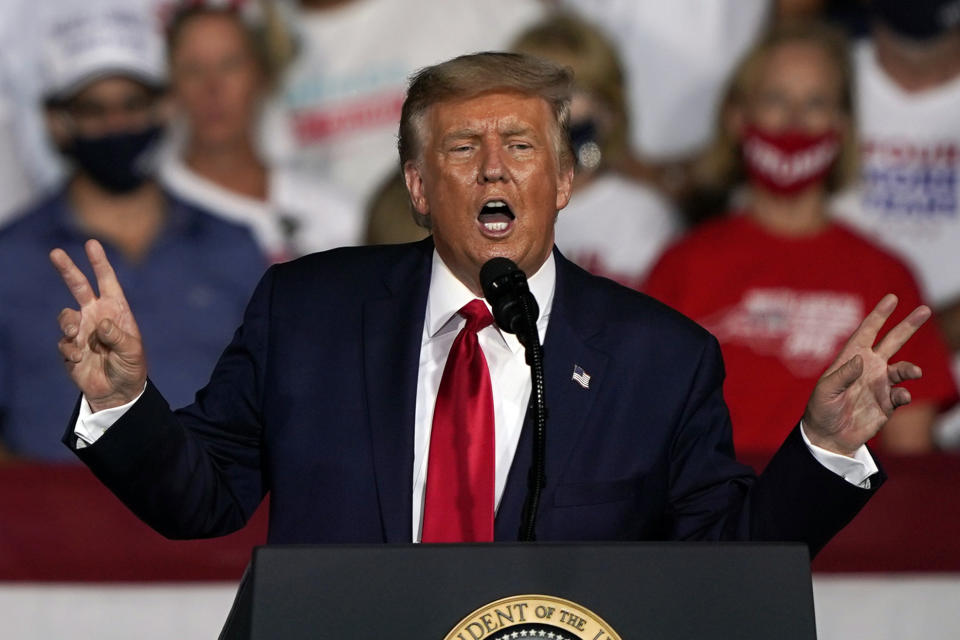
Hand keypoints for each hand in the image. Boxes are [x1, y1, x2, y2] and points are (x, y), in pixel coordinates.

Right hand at [49, 239, 146, 411]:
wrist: (117, 392)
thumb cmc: (130, 368)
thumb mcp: (132, 352)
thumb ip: (119, 337)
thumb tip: (102, 324)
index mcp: (115, 311)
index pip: (107, 282)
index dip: (99, 263)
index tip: (92, 243)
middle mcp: (96, 316)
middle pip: (78, 287)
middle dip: (68, 269)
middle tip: (56, 252)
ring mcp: (81, 331)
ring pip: (65, 315)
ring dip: (68, 323)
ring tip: (75, 333)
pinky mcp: (70, 348)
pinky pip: (64, 343)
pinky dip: (70, 350)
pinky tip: (80, 359)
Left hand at [803, 294, 928, 455]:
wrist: (829, 437)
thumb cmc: (821, 410)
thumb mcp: (826, 391)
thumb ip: (842, 375)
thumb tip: (861, 360)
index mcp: (851, 358)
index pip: (867, 332)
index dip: (879, 315)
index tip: (892, 299)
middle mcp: (869, 367)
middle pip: (893, 341)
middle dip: (908, 326)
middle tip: (925, 309)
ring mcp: (880, 384)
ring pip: (903, 368)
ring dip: (910, 369)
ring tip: (914, 372)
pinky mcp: (888, 403)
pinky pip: (902, 394)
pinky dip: (904, 394)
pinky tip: (900, 398)